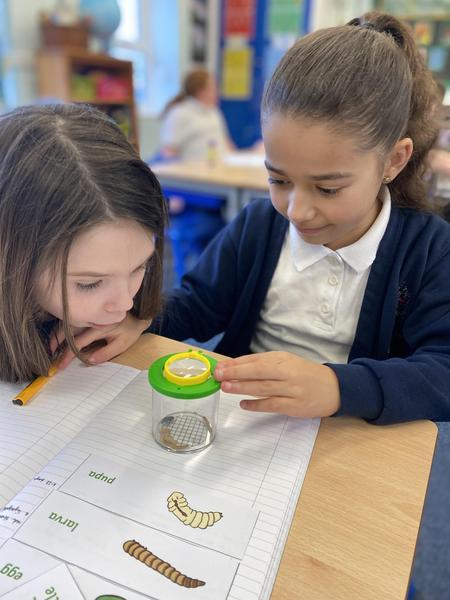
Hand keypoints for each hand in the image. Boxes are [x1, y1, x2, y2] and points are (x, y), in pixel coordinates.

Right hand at [50, 314, 150, 369]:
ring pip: (68, 324)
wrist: (138, 313)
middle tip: (50, 355)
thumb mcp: (122, 344)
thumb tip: (88, 360)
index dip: (68, 355)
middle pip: (69, 330)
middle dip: (57, 342)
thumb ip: (106, 353)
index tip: (60, 366)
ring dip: (58, 334)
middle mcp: (92, 320)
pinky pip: (72, 320)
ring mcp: (89, 315)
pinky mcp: (90, 313)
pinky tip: (59, 335)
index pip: (79, 342)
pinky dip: (63, 328)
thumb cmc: (130, 330)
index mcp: (100, 328)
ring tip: (51, 346)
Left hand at [214, 351, 339, 417]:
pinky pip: (272, 404)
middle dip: (236, 373)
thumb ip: (262, 364)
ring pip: (263, 388)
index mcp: (283, 359)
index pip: (256, 359)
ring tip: (226, 387)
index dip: (236, 363)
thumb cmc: (304, 374)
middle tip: (218, 376)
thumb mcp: (286, 362)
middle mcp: (288, 372)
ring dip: (243, 388)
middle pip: (258, 371)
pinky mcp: (295, 406)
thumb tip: (234, 367)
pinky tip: (243, 404)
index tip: (220, 367)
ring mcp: (292, 389)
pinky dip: (257, 405)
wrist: (333, 388)